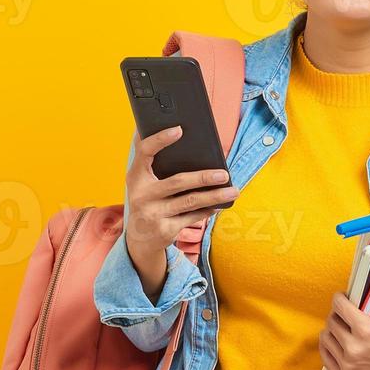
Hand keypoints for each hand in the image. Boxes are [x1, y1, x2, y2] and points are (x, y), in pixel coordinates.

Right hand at [123, 125, 239, 286]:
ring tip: (234, 191)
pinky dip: (208, 210)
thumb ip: (152, 160)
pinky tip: (221, 204)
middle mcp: (141, 195)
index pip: (144, 152)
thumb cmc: (147, 200)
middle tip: (225, 173)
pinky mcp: (164, 230)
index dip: (160, 139)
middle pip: (177, 182)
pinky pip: (192, 217)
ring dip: (215, 196)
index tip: (179, 129)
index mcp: (135, 177)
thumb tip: (176, 131)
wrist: (138, 239)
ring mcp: (153, 214)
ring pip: (190, 202)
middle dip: (203, 177)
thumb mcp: (142, 182)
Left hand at [317, 267, 369, 369]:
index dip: (340, 298)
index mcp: (367, 330)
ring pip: (326, 338)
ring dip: (332, 329)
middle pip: (331, 321)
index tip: (343, 298)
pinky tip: (338, 341)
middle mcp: (354, 349)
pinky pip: (325, 356)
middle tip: (346, 313)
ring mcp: (349, 365)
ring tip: (343, 326)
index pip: (339, 307)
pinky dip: (329, 346)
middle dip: (337, 314)